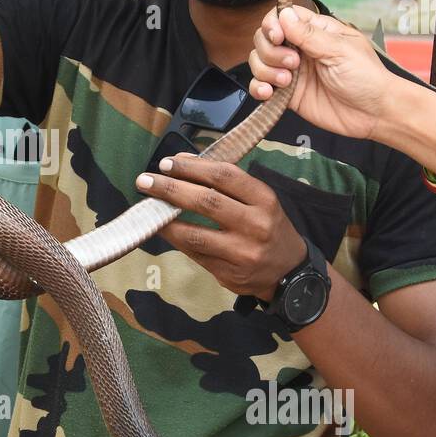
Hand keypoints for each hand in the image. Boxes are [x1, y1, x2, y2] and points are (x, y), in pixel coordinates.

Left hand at [135, 155, 306, 301]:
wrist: (290, 272)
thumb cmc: (269, 226)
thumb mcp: (259, 200)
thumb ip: (225, 182)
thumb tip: (182, 162)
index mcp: (264, 200)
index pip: (225, 176)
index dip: (192, 168)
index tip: (167, 163)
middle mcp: (256, 226)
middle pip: (207, 202)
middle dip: (171, 189)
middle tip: (145, 181)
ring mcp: (242, 253)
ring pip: (195, 235)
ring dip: (166, 220)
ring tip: (147, 207)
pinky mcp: (229, 274)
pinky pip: (195, 254)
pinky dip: (176, 240)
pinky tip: (163, 229)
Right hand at [248, 6, 397, 142]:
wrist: (373, 113)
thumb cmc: (366, 77)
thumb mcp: (340, 50)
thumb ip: (309, 35)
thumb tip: (284, 15)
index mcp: (315, 32)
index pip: (282, 17)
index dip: (273, 24)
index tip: (278, 36)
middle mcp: (299, 49)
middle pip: (264, 39)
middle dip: (271, 51)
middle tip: (293, 64)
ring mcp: (291, 72)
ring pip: (259, 62)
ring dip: (265, 70)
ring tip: (286, 81)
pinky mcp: (286, 95)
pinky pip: (260, 87)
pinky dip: (258, 88)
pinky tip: (268, 93)